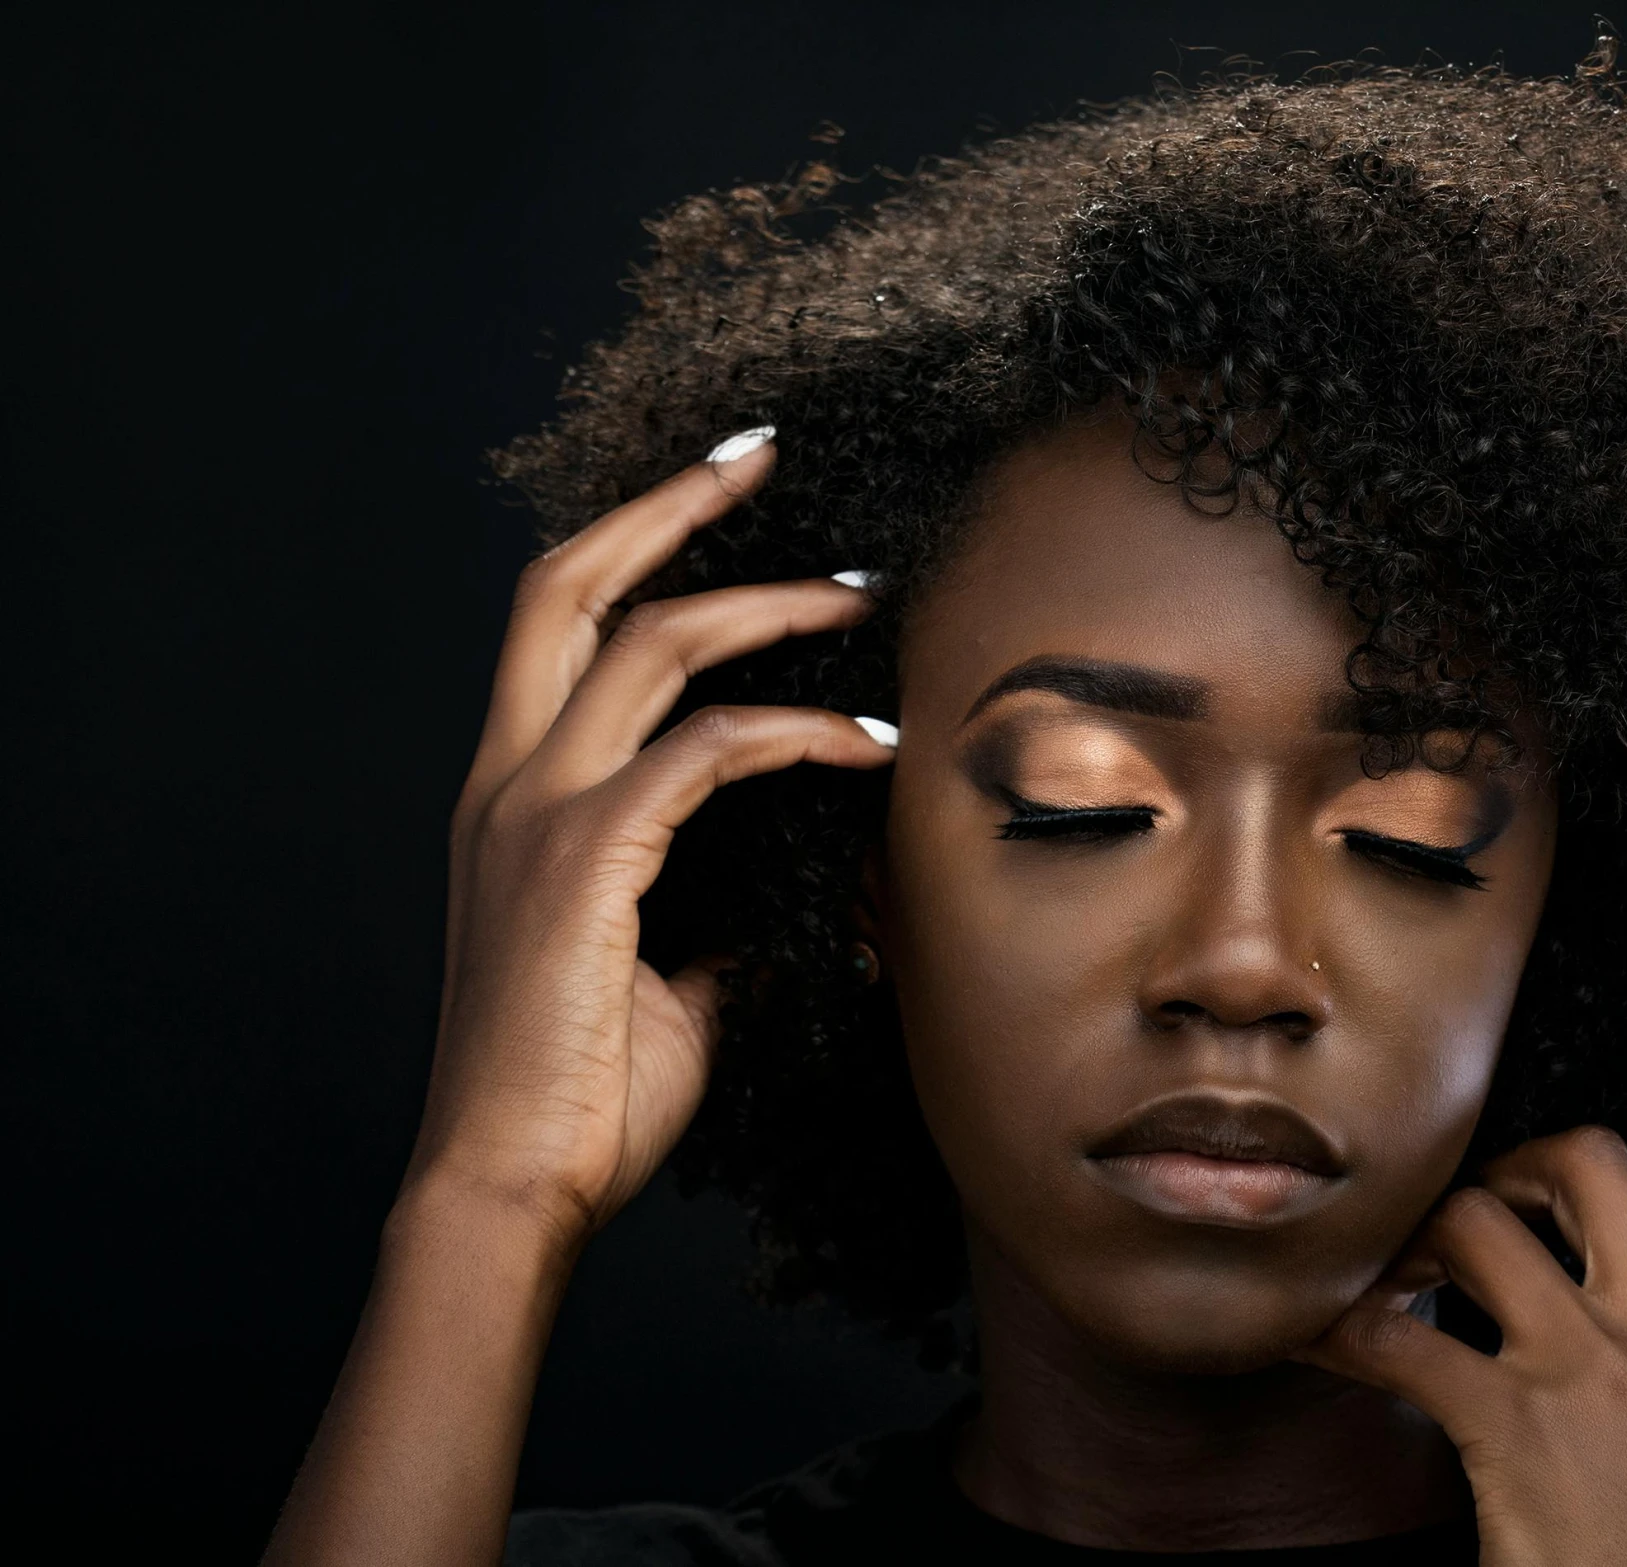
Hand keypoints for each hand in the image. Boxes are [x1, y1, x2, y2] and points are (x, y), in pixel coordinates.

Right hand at [407, 433, 892, 1247]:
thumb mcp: (670, 978)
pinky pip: (707, 752)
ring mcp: (535, 813)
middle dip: (668, 504)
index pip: (560, 627)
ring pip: (648, 643)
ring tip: (860, 594)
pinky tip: (868, 748)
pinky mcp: (584, 860)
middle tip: (762, 455)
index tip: (723, 497)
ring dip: (765, 604)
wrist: (512, 1190)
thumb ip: (724, 911)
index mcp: (511, 797)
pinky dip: (797, 732)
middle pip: (566, 584)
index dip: (636, 546)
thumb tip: (809, 889)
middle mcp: (506, 782)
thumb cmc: (580, 1097)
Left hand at [1293, 1127, 1626, 1566]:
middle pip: (1593, 1163)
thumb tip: (1626, 1287)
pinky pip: (1397, 1337)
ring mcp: (1590, 1373)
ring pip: (1478, 1221)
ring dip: (1421, 1237)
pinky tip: (1325, 1339)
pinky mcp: (1510, 1423)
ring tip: (1402, 1277)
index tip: (1576, 1197)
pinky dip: (1344, 1329)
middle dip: (1519, 1165)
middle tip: (1482, 1212)